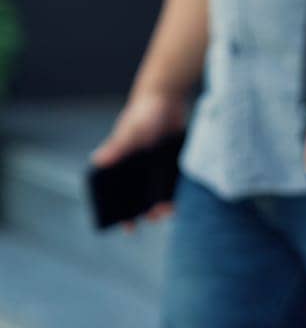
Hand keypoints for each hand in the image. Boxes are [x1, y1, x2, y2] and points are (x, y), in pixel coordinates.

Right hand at [91, 91, 189, 228]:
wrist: (167, 99)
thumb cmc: (142, 114)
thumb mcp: (131, 130)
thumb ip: (117, 146)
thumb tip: (98, 161)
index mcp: (121, 165)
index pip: (117, 194)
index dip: (122, 213)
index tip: (129, 228)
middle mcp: (137, 170)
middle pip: (140, 197)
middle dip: (146, 211)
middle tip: (156, 218)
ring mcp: (156, 168)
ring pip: (158, 193)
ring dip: (164, 203)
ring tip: (170, 212)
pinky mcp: (172, 163)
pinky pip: (175, 182)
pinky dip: (178, 191)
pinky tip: (185, 199)